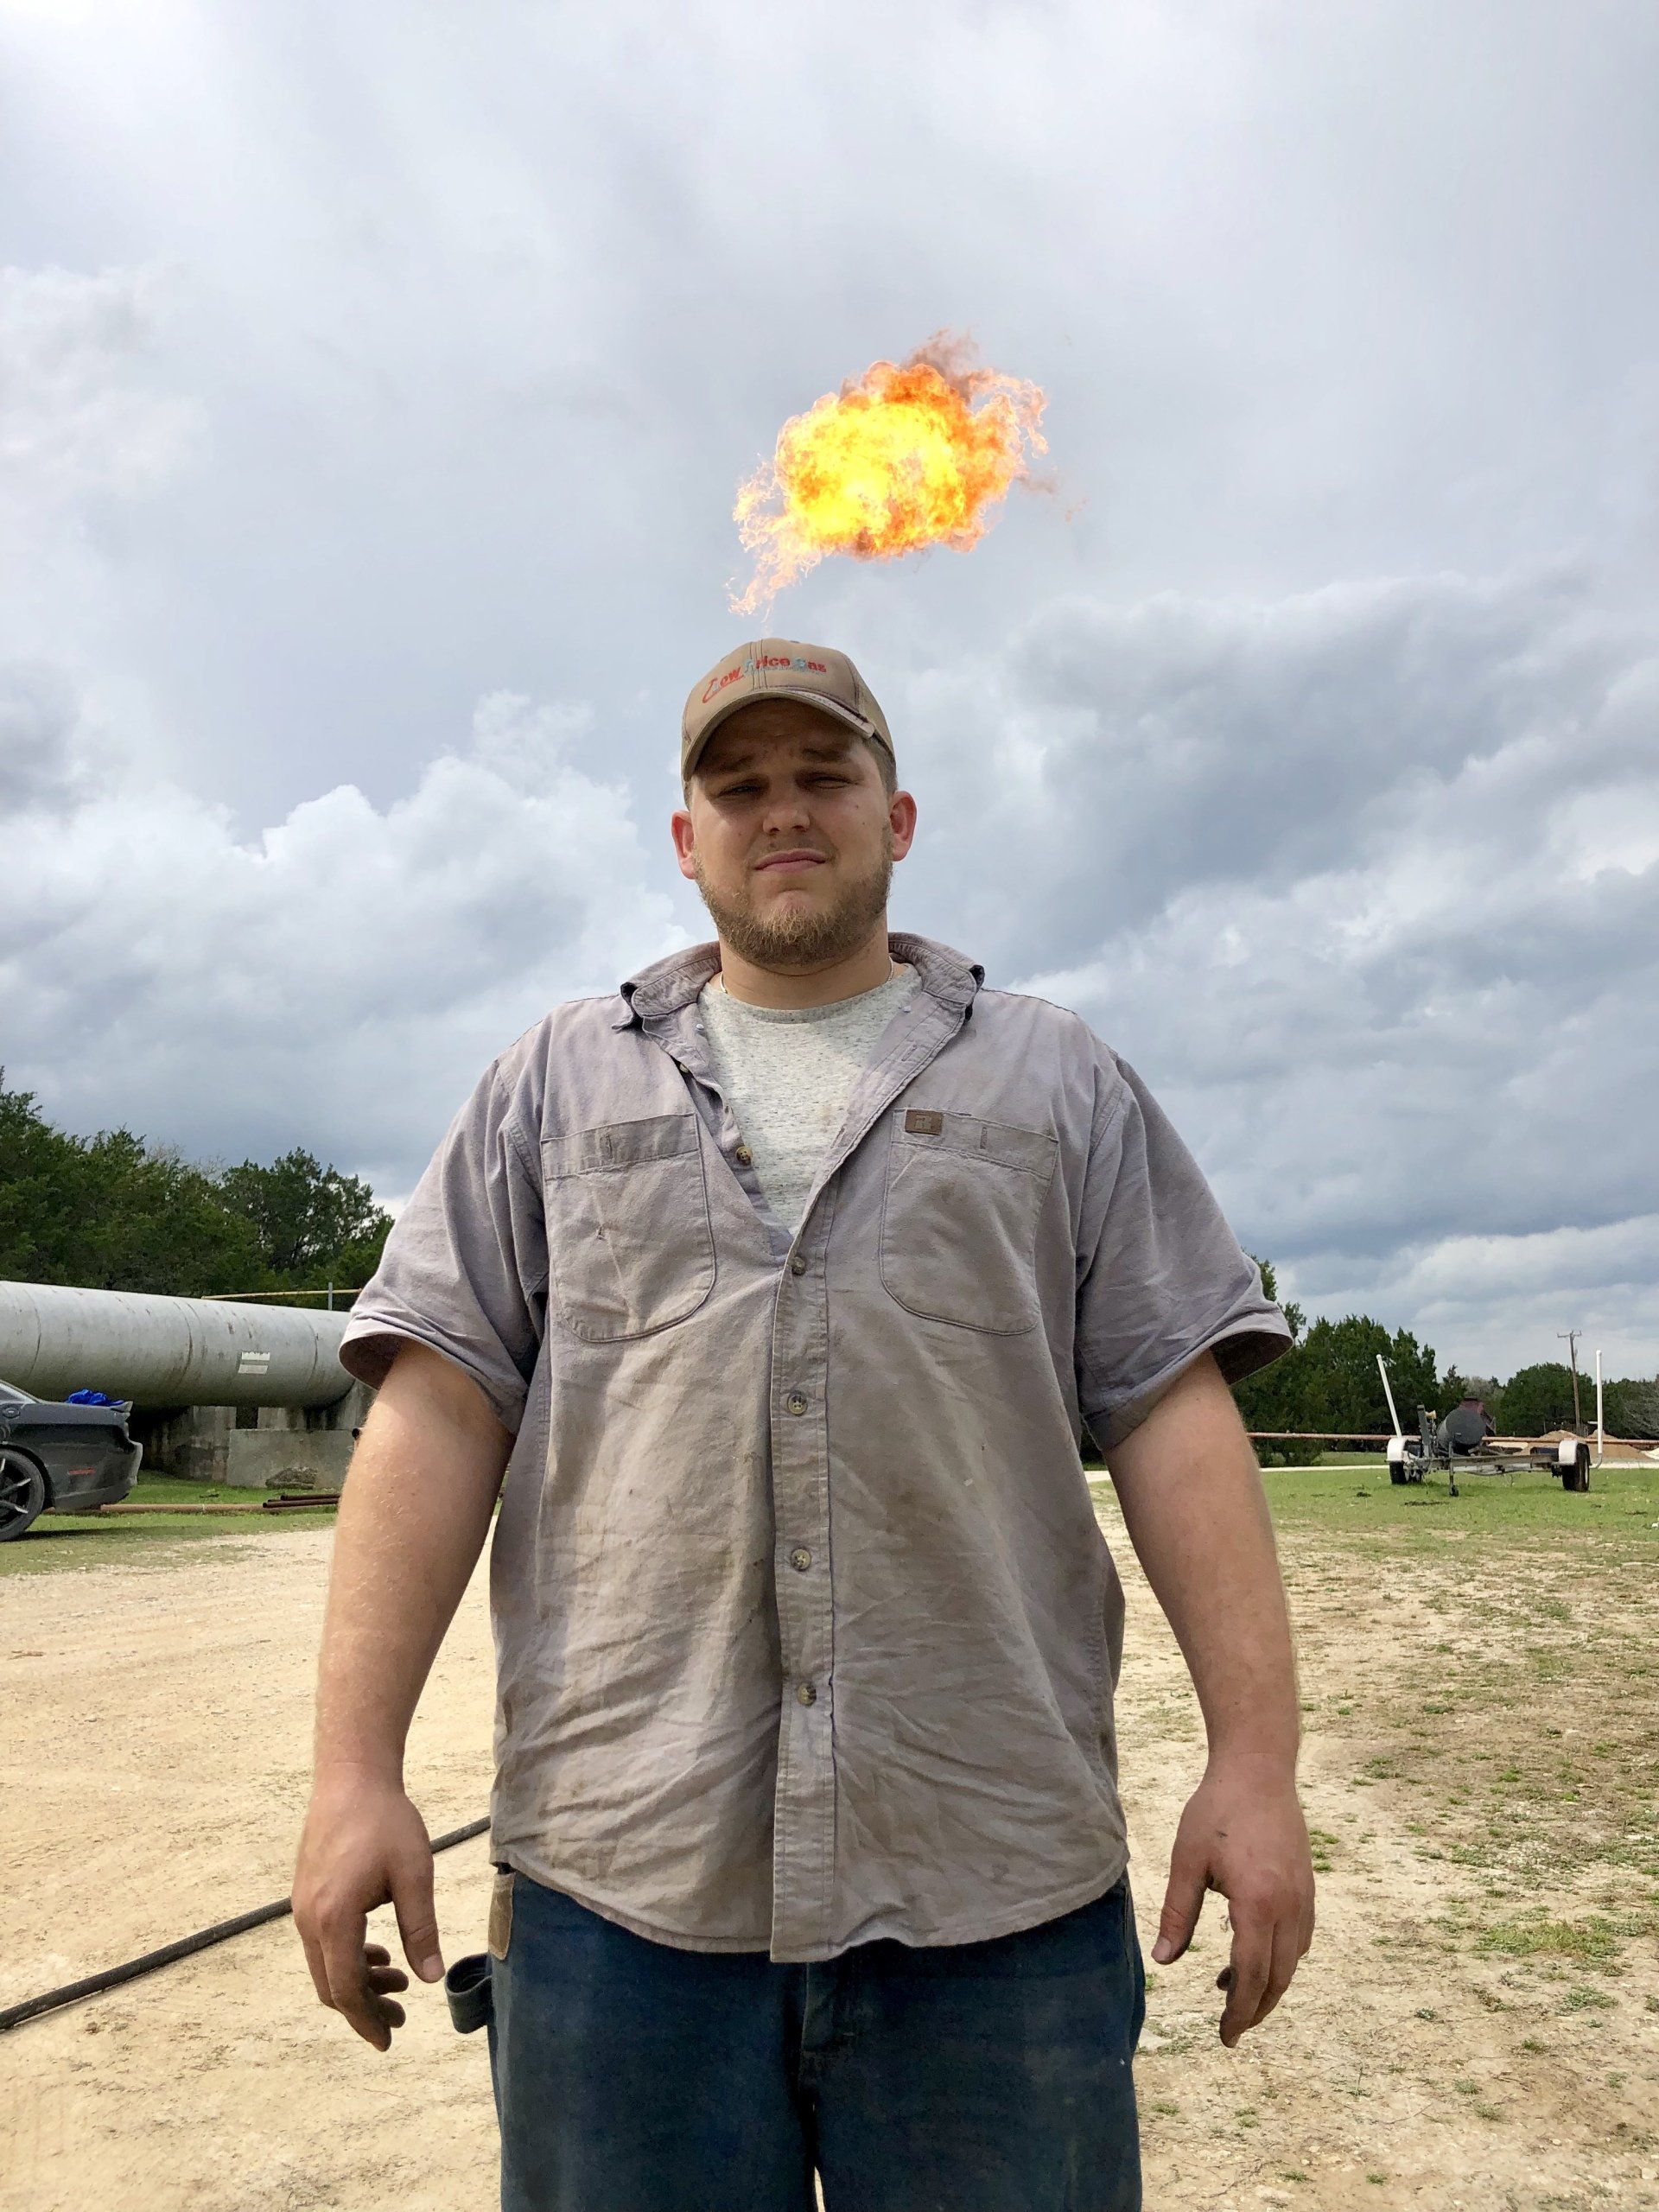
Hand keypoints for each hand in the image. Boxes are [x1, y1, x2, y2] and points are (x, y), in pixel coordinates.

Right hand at [292, 1765, 444, 2050]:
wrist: (350, 1778)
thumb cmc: (386, 1822)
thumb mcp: (414, 1875)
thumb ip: (421, 1929)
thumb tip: (431, 1979)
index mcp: (334, 1919)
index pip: (346, 1989)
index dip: (368, 2020)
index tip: (389, 2040)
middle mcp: (310, 1920)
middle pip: (331, 1985)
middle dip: (365, 2007)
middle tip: (401, 2016)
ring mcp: (303, 1908)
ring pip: (325, 1965)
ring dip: (358, 1980)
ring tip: (397, 1980)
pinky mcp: (306, 1895)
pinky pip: (323, 1943)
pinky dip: (348, 1956)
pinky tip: (378, 1949)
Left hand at [1150, 1753, 1314, 2047]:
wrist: (1258, 1768)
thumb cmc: (1217, 1810)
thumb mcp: (1187, 1860)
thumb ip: (1178, 1913)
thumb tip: (1164, 1961)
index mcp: (1258, 1904)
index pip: (1251, 1976)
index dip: (1239, 2012)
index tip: (1225, 2037)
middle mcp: (1290, 1906)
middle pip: (1278, 1977)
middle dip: (1255, 2009)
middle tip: (1230, 2030)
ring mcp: (1305, 1897)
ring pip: (1293, 1961)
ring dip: (1267, 1984)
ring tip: (1230, 1991)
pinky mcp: (1308, 1886)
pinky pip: (1302, 1938)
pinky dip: (1282, 1958)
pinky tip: (1255, 1953)